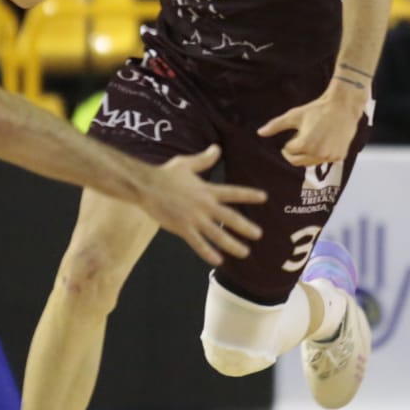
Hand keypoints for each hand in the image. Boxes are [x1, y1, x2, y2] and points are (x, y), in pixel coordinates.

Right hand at [139, 145, 266, 267]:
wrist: (146, 186)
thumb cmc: (165, 174)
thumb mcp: (186, 163)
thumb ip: (204, 159)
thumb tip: (217, 149)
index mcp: (207, 190)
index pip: (233, 193)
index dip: (249, 195)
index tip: (264, 197)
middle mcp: (204, 205)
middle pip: (230, 217)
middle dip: (245, 227)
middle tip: (259, 234)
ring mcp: (194, 219)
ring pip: (218, 235)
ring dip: (233, 244)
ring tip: (245, 252)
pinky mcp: (182, 229)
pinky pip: (198, 244)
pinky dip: (209, 253)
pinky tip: (218, 261)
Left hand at [258, 83, 365, 166]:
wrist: (342, 107)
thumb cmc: (317, 110)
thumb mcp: (294, 116)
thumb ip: (276, 126)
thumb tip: (259, 132)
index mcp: (304, 145)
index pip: (288, 152)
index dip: (289, 143)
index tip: (295, 135)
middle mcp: (317, 154)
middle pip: (298, 161)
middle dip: (295, 152)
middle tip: (300, 140)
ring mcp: (330, 157)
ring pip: (311, 163)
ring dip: (308, 154)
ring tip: (313, 138)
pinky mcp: (339, 156)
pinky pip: (325, 160)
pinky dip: (322, 154)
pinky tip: (325, 141)